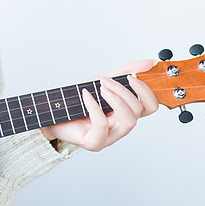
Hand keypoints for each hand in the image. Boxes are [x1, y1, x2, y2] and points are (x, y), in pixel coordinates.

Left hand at [41, 60, 158, 151]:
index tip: (133, 77)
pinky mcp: (95, 143)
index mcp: (126, 112)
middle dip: (125, 92)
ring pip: (129, 121)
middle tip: (107, 81)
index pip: (150, 106)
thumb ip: (124, 71)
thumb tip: (149, 62)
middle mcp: (121, 126)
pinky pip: (102, 126)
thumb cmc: (79, 100)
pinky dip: (95, 107)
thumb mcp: (102, 81)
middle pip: (139, 111)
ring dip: (117, 100)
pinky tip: (86, 96)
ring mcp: (109, 137)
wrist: (54, 112)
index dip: (147, 92)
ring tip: (101, 88)